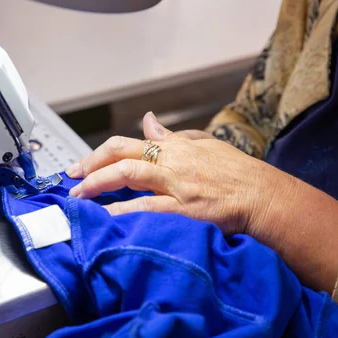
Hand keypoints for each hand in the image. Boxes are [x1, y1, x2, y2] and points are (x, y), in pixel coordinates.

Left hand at [66, 112, 337, 292]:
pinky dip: (123, 211)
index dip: (101, 152)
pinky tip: (105, 217)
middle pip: (121, 154)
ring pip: (128, 175)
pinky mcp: (185, 209)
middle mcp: (173, 161)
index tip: (83, 164)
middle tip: (72, 178)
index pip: (130, 142)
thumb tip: (148, 120)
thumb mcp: (205, 145)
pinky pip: (147, 208)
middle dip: (91, 165)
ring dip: (97, 185)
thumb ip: (173, 135)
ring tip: (78, 197)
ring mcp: (177, 185)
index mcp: (176, 146)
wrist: (265, 198)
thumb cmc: (238, 175)